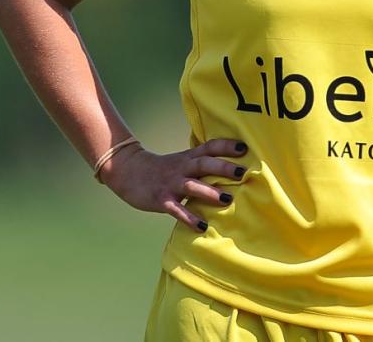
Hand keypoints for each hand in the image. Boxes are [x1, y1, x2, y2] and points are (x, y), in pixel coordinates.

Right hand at [99, 138, 247, 231]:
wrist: (128, 171)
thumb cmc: (162, 169)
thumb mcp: (182, 161)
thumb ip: (203, 163)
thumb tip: (233, 170)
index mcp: (188, 157)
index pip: (209, 147)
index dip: (226, 146)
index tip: (244, 148)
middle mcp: (181, 168)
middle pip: (204, 164)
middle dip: (223, 168)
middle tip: (242, 172)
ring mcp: (171, 183)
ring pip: (192, 186)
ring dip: (210, 192)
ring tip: (227, 199)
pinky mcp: (161, 199)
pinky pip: (176, 209)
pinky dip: (189, 218)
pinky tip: (202, 226)